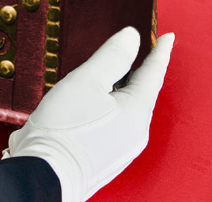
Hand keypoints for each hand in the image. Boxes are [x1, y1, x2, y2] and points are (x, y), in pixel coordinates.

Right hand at [2, 27, 174, 201]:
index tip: (169, 37)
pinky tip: (83, 107)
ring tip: (96, 79)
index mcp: (136, 112)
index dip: (160, 51)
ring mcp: (120, 149)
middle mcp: (134, 133)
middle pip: (137, 92)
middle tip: (125, 52)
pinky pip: (110, 125)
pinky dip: (102, 110)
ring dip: (112, 92)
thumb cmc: (63, 130)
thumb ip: (112, 56)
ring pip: (122, 110)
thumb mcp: (86, 80)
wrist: (41, 175)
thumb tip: (132, 37)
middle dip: (131, 72)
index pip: (153, 74)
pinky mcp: (102, 159)